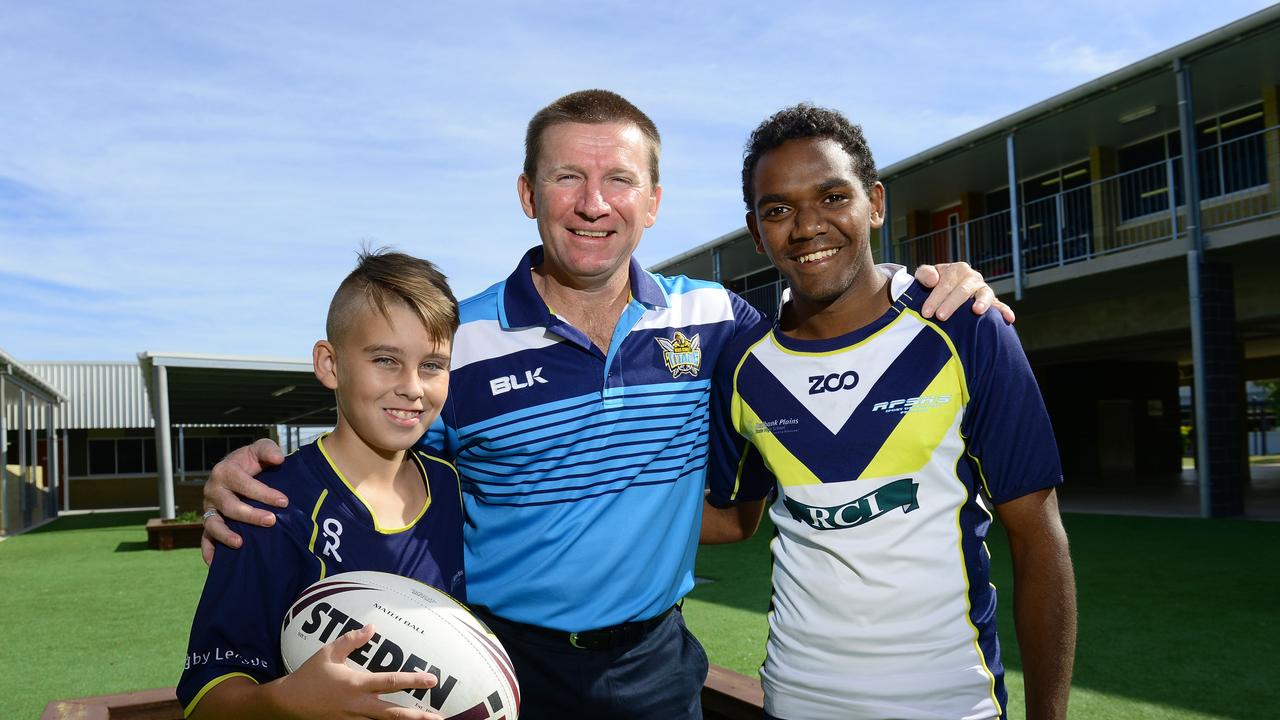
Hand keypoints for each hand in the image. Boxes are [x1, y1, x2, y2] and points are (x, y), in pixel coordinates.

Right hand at [201, 438, 287, 564]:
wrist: (239, 471)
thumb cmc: (252, 461)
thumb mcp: (260, 449)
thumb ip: (268, 450)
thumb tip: (278, 459)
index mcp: (224, 471)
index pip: (243, 484)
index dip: (263, 493)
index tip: (284, 502)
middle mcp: (212, 491)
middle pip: (230, 506)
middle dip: (251, 515)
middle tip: (272, 521)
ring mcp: (209, 509)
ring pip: (213, 524)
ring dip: (226, 535)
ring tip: (241, 544)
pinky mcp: (209, 523)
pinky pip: (205, 539)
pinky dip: (209, 551)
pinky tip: (217, 563)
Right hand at [270, 624, 442, 719]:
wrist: (287, 704)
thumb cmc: (309, 675)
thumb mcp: (328, 653)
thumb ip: (351, 640)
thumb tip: (372, 628)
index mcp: (356, 684)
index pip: (390, 682)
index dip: (413, 681)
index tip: (432, 680)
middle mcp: (358, 705)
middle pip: (393, 713)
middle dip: (417, 717)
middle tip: (437, 719)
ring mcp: (353, 718)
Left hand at [913, 262, 1015, 322]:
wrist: (943, 290)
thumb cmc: (932, 284)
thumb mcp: (925, 275)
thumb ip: (925, 273)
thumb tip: (934, 279)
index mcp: (957, 269)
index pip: (946, 283)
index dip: (935, 298)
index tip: (926, 312)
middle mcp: (972, 277)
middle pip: (963, 290)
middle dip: (951, 304)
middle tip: (941, 317)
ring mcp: (983, 289)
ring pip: (984, 294)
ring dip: (981, 303)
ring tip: (976, 311)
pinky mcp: (991, 301)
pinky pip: (999, 305)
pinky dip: (1005, 311)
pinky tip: (1009, 318)